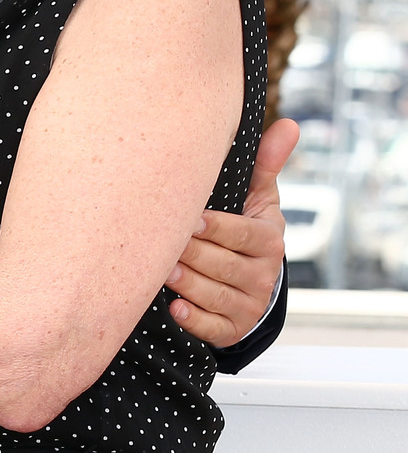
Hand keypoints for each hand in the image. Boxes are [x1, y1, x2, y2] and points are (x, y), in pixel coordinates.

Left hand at [167, 117, 296, 345]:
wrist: (248, 282)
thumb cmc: (244, 228)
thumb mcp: (257, 197)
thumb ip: (266, 164)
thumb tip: (289, 124)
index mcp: (267, 239)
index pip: (244, 235)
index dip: (217, 228)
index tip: (191, 219)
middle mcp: (262, 274)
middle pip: (223, 265)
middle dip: (192, 254)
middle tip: (164, 245)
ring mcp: (248, 304)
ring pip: (213, 294)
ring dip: (186, 283)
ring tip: (163, 271)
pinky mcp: (231, 328)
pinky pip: (212, 327)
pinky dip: (194, 319)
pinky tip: (175, 308)